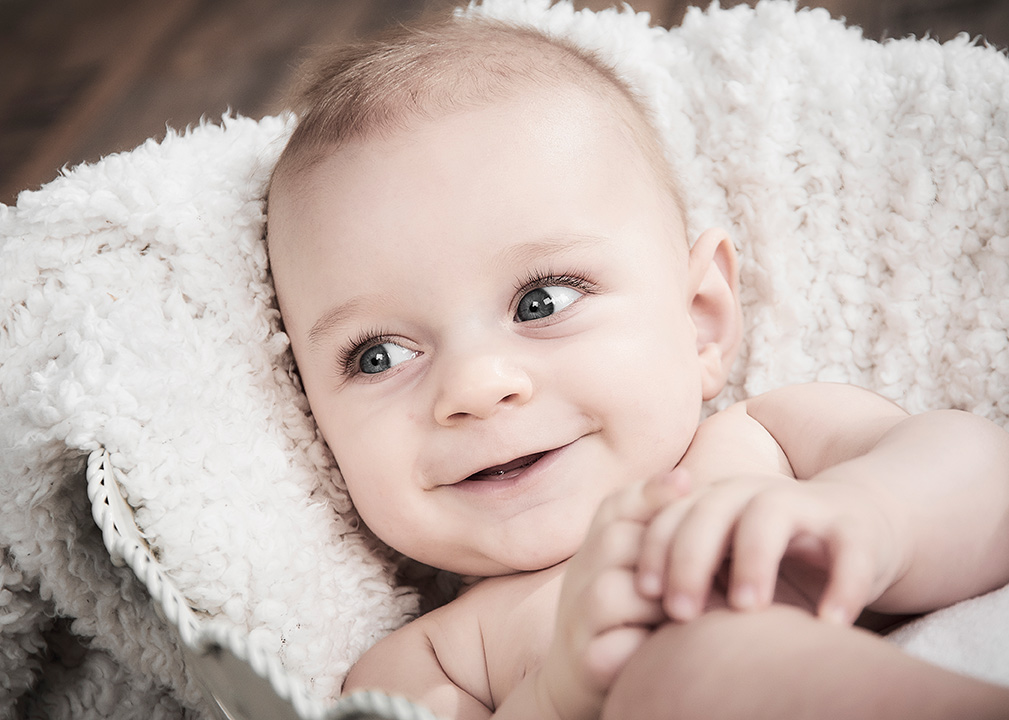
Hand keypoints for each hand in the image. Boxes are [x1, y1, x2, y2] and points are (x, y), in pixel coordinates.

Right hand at [540, 472, 689, 719]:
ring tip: (696, 617)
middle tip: (716, 573)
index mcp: (596, 547)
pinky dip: (648, 648)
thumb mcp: (642, 566)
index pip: (615, 505)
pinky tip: (671, 652)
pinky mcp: (584, 662)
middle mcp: (579, 575)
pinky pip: (616, 646)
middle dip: (667, 555)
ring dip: (662, 604)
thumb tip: (689, 479)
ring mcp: (577, 618)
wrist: (584, 681)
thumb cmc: (634, 616)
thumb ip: (662, 530)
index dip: (649, 492)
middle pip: (617, 541)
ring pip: (615, 591)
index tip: (688, 484)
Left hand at [635, 471, 909, 625]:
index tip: (644, 593)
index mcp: (715, 503)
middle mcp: (753, 495)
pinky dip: (841, 585)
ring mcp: (804, 505)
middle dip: (690, 559)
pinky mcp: (855, 525)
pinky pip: (848, 548)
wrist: (859, 523)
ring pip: (769, 517)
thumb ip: (694, 587)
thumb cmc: (775, 559)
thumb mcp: (728, 568)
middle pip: (711, 512)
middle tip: (680, 612)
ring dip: (753, 560)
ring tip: (746, 609)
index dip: (655, 551)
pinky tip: (828, 625)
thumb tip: (643, 634)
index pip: (672, 517)